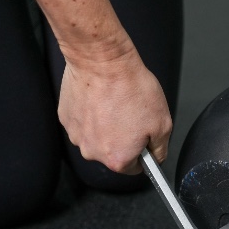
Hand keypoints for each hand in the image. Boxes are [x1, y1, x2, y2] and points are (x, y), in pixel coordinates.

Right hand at [58, 46, 171, 173]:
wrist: (102, 61)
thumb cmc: (131, 88)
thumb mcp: (163, 123)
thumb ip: (160, 148)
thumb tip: (156, 157)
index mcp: (117, 159)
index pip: (135, 168)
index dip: (144, 151)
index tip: (145, 136)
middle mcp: (92, 152)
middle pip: (113, 153)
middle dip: (125, 138)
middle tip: (132, 114)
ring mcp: (76, 135)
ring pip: (97, 137)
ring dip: (107, 125)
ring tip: (116, 103)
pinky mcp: (66, 118)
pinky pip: (84, 122)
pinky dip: (92, 113)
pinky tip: (101, 98)